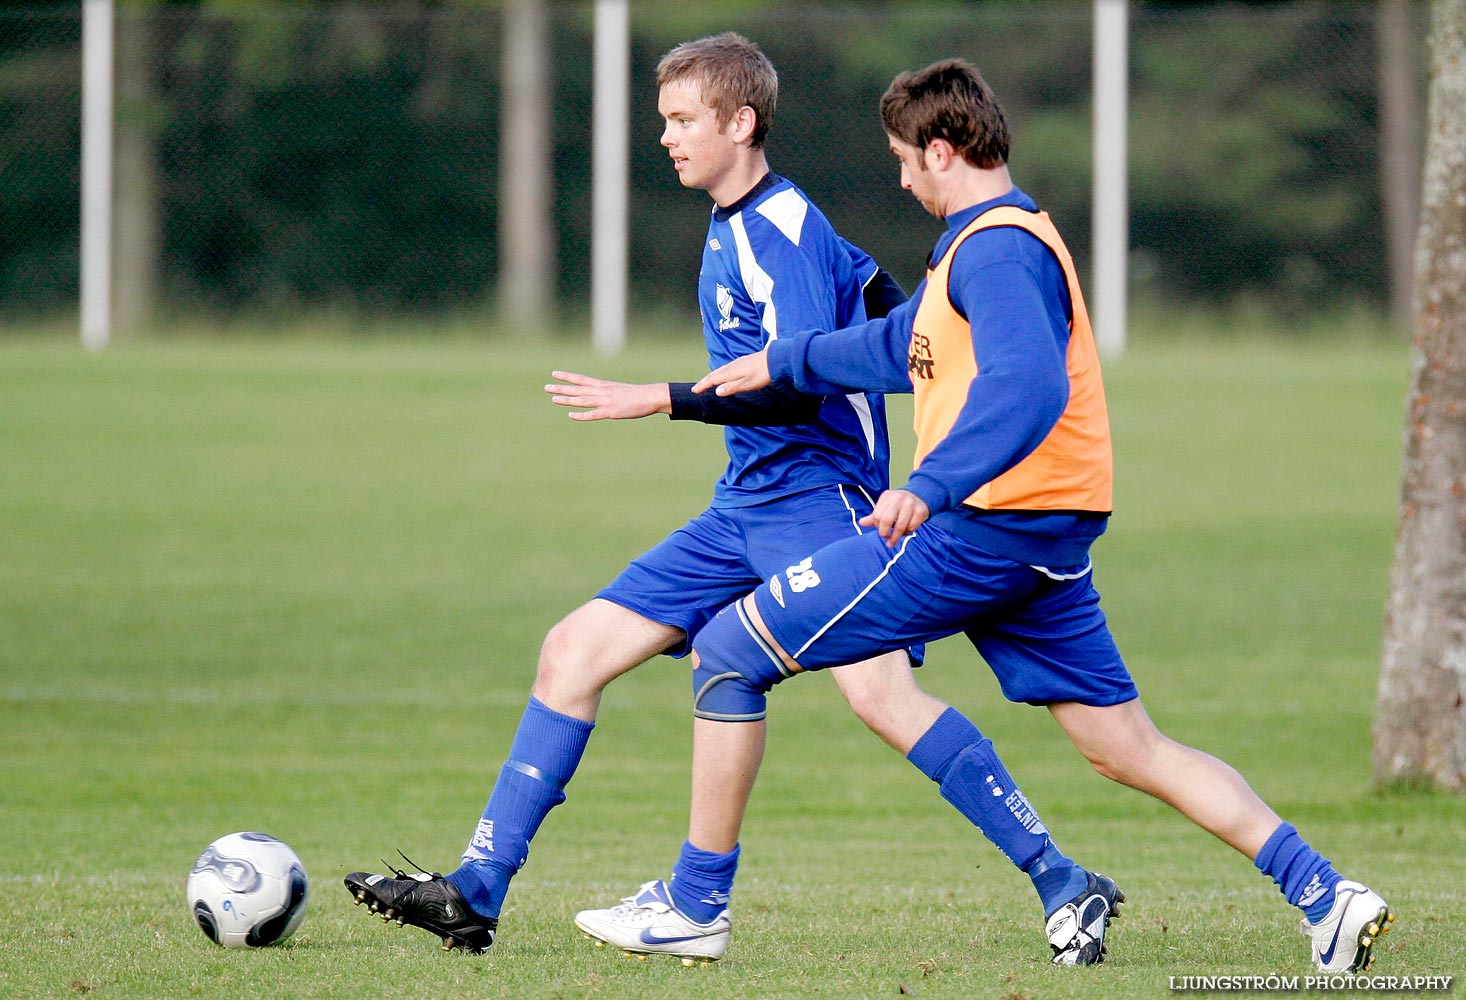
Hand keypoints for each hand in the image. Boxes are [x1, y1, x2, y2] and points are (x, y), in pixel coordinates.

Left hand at [545, 371, 670, 420]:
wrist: (650, 396)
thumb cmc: (636, 394)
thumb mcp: (618, 390)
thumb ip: (607, 393)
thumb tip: (599, 395)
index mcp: (603, 385)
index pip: (581, 379)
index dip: (567, 376)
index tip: (554, 374)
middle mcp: (601, 391)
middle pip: (577, 389)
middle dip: (561, 388)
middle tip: (546, 387)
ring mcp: (605, 401)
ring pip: (582, 400)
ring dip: (567, 400)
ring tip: (553, 398)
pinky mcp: (610, 412)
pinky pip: (593, 414)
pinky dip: (581, 415)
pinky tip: (571, 415)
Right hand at [690, 350, 771, 396]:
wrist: (775, 360)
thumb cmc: (763, 373)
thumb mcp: (747, 384)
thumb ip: (731, 387)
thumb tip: (717, 391)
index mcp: (731, 372)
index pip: (712, 379)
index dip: (702, 385)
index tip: (694, 391)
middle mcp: (732, 366)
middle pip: (714, 374)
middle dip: (705, 381)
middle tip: (697, 388)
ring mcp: (737, 363)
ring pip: (720, 370)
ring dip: (712, 377)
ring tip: (708, 383)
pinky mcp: (743, 362)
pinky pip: (727, 368)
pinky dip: (721, 374)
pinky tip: (725, 376)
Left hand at [859, 489, 929, 546]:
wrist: (919, 496)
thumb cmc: (898, 505)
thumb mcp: (885, 508)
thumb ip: (874, 516)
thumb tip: (861, 522)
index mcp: (887, 496)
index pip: (877, 516)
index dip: (878, 527)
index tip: (882, 531)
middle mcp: (898, 498)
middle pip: (887, 521)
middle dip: (885, 534)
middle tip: (887, 540)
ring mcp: (910, 503)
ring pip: (900, 526)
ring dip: (897, 537)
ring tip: (895, 540)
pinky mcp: (921, 510)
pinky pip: (912, 527)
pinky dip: (908, 532)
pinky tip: (907, 530)